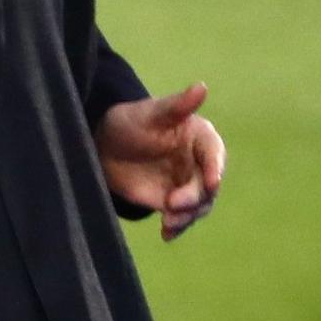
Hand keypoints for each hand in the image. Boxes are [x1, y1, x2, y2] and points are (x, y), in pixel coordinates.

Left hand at [95, 82, 225, 241]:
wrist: (105, 146)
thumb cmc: (130, 121)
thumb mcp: (150, 113)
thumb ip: (176, 105)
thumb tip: (202, 86)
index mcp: (200, 138)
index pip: (214, 154)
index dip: (215, 168)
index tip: (212, 182)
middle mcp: (200, 164)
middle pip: (207, 186)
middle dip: (194, 198)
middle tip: (173, 204)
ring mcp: (188, 185)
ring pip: (197, 206)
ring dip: (186, 217)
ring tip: (168, 224)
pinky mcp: (173, 203)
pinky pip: (181, 218)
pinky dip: (176, 227)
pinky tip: (166, 234)